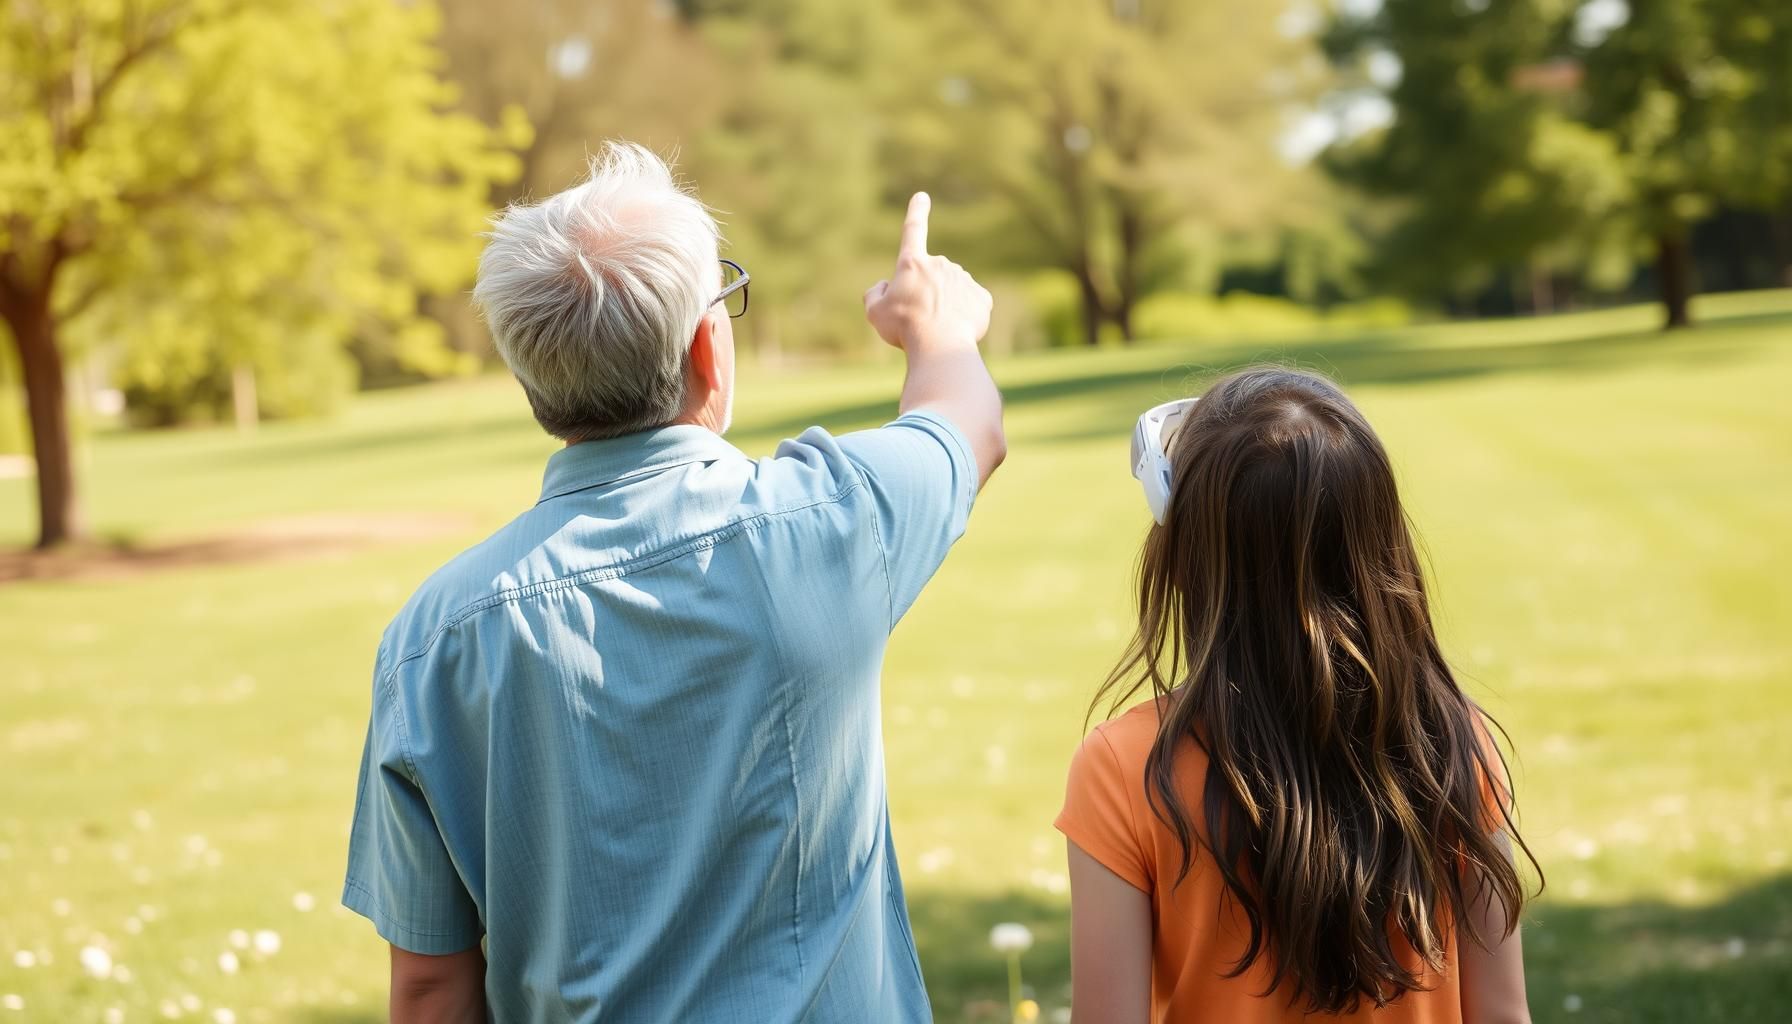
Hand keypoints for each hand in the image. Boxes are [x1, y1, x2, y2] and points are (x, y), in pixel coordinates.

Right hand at [863, 192, 992, 351]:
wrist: (940, 345)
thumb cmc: (904, 328)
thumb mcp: (875, 313)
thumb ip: (874, 295)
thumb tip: (883, 286)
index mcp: (912, 263)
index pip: (913, 231)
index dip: (916, 212)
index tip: (922, 197)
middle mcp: (940, 264)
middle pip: (931, 278)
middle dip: (925, 294)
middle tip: (918, 320)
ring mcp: (964, 279)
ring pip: (952, 292)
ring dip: (945, 306)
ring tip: (937, 329)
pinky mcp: (982, 298)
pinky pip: (971, 304)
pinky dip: (963, 315)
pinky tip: (956, 329)